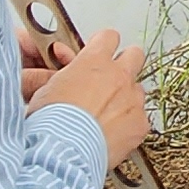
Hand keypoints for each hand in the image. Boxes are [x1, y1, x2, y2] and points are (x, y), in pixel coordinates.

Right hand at [30, 27, 151, 173]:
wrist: (63, 152)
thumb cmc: (51, 123)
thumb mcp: (47, 89)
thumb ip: (65, 74)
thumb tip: (67, 68)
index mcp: (94, 62)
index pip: (109, 37)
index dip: (103, 44)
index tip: (99, 52)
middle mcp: (119, 76)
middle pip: (134, 55)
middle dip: (125, 63)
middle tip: (112, 77)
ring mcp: (133, 99)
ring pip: (138, 89)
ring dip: (127, 98)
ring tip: (108, 114)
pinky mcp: (140, 124)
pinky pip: (141, 119)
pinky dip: (130, 125)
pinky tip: (113, 134)